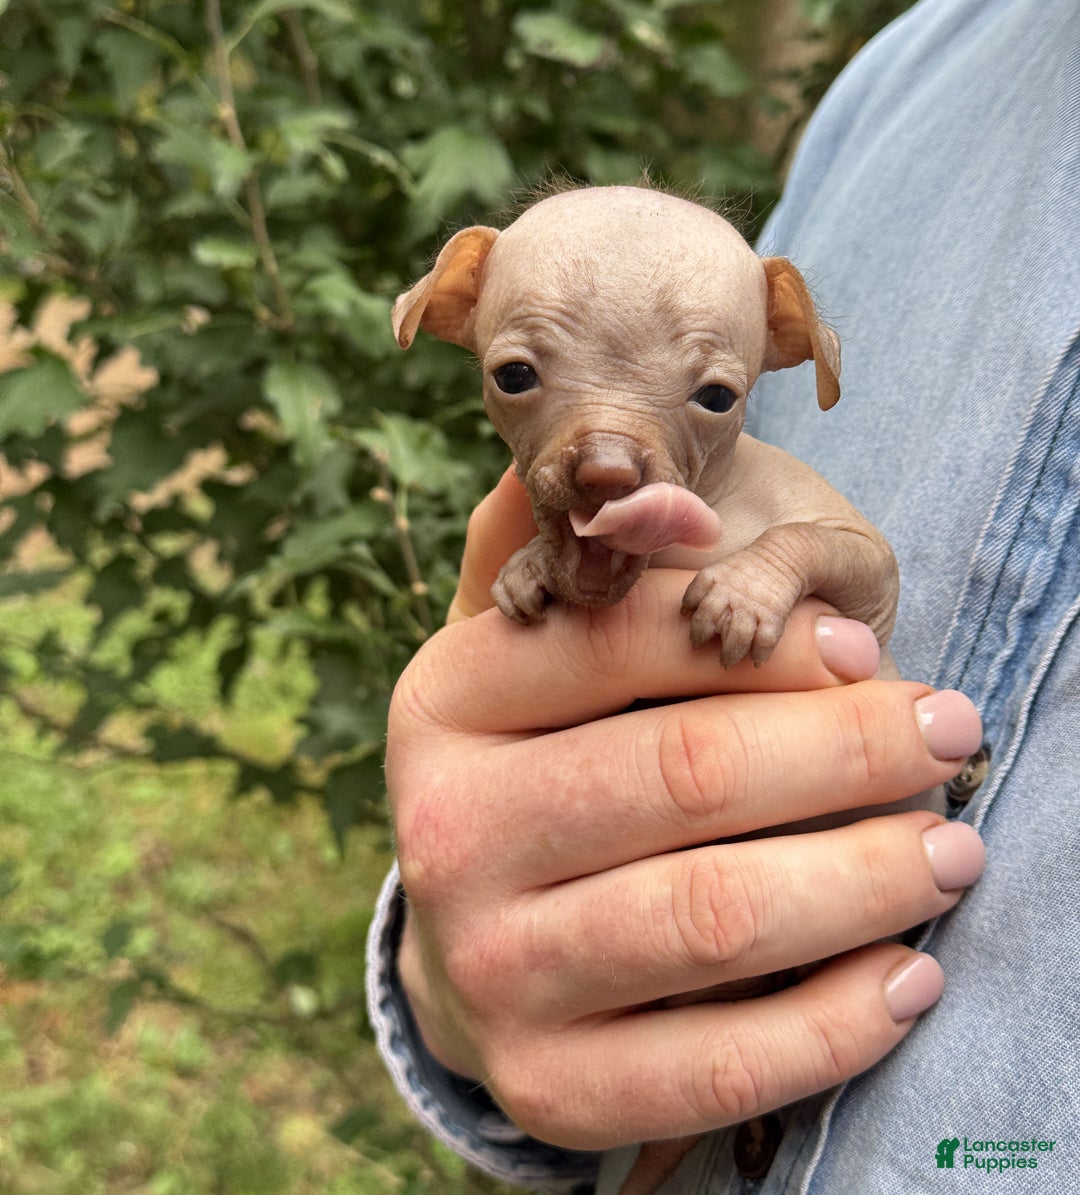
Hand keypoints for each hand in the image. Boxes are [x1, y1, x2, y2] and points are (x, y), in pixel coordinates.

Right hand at [387, 471, 984, 1149]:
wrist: (478, 948)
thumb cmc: (547, 774)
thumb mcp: (548, 664)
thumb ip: (611, 576)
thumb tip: (684, 505)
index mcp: (447, 701)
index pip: (624, 638)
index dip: (770, 640)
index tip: (874, 654)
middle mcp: (448, 832)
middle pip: (685, 773)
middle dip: (847, 749)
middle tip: (946, 735)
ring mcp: (489, 970)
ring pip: (714, 917)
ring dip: (865, 878)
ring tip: (948, 851)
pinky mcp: (547, 1086)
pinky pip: (719, 1066)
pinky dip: (838, 1020)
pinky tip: (906, 975)